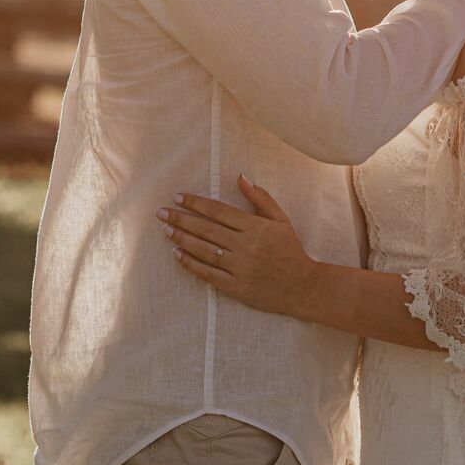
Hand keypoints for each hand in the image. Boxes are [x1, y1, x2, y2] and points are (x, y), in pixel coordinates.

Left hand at [159, 176, 318, 318]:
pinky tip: (177, 254)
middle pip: (206, 229)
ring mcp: (239, 267)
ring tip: (166, 230)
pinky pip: (208, 274)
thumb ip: (260, 198)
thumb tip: (240, 177)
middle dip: (180, 219)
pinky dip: (190, 264)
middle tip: (161, 212)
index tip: (177, 197)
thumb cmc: (290, 249)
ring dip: (182, 238)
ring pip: (203, 250)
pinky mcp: (236, 287)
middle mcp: (245, 246)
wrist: (303, 286)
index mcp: (255, 227)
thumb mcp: (281, 219)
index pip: (218, 211)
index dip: (195, 203)